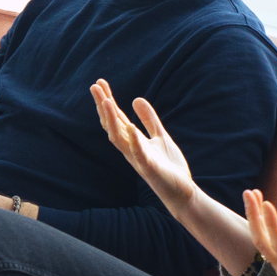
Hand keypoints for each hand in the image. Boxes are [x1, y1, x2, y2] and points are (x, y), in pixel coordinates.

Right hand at [92, 80, 194, 208]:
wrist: (182, 191)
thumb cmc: (169, 167)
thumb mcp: (160, 136)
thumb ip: (149, 119)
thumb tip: (136, 99)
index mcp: (132, 141)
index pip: (116, 117)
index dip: (107, 100)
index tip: (99, 83)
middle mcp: (131, 149)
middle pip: (112, 125)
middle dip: (103, 106)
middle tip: (94, 86)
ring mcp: (138, 159)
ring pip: (119, 138)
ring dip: (112, 120)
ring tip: (106, 101)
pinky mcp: (149, 168)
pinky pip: (139, 153)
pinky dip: (134, 140)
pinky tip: (130, 126)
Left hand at [244, 190, 276, 275]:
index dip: (272, 224)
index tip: (266, 202)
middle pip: (263, 243)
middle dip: (254, 217)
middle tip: (250, 192)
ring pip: (263, 245)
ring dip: (255, 220)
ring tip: (254, 195)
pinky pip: (268, 248)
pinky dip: (262, 229)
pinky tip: (262, 215)